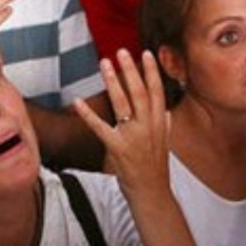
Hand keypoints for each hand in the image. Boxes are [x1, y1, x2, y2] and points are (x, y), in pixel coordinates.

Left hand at [73, 49, 168, 199]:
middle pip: (140, 92)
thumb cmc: (155, 170)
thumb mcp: (165, 146)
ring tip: (105, 63)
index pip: (157, 92)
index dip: (152, 72)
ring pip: (122, 104)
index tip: (146, 54)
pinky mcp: (117, 148)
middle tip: (121, 51)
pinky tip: (78, 101)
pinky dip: (88, 114)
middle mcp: (148, 127)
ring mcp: (133, 137)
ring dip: (113, 82)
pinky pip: (100, 128)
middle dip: (130, 70)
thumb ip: (166, 127)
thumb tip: (168, 113)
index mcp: (160, 124)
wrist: (152, 194)